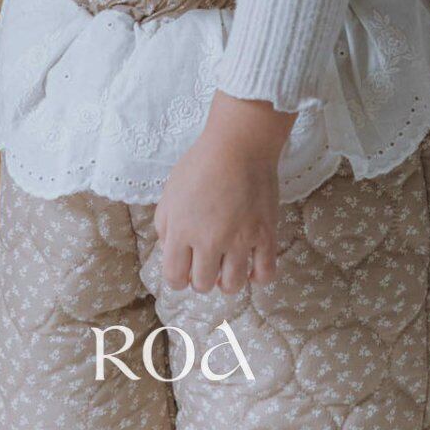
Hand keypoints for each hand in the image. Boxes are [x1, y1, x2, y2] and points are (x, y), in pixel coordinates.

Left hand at [153, 126, 280, 296]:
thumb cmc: (201, 163)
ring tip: (228, 267)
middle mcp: (210, 241)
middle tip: (207, 263)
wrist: (239, 144)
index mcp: (182, 230)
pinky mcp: (265, 235)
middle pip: (203, 284)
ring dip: (227, 282)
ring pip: (233, 285)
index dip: (178, 278)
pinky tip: (251, 266)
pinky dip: (257, 277)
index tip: (184, 270)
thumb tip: (170, 250)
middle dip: (201, 278)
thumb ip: (165, 225)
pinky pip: (265, 273)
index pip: (174, 278)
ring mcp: (240, 240)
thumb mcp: (170, 191)